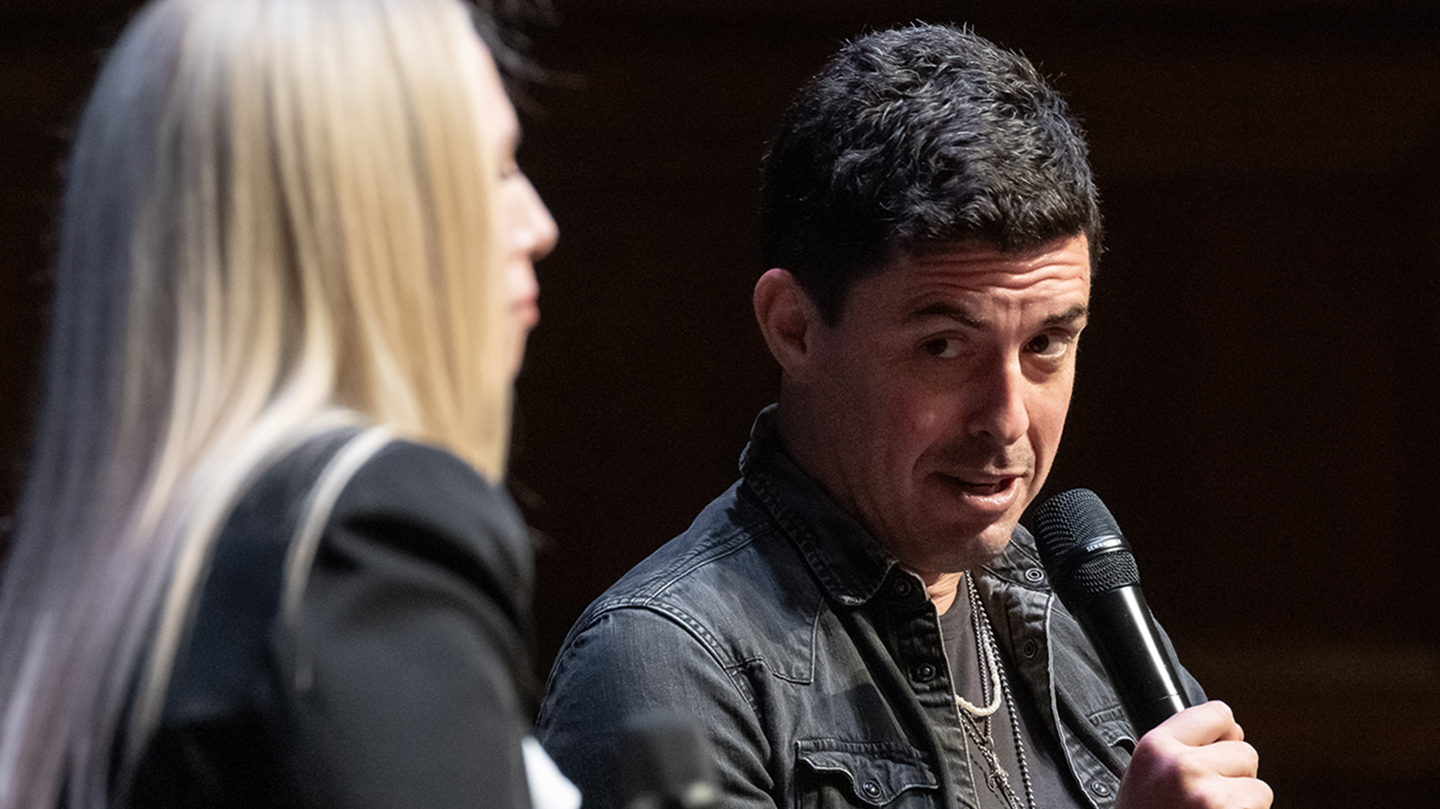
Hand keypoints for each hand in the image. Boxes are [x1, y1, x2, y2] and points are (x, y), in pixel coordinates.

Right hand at [1115, 701, 1272, 808]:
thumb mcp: (1143, 779)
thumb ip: (1175, 752)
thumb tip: (1231, 732)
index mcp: (1155, 749)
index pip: (1216, 713)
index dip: (1223, 735)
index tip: (1217, 750)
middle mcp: (1182, 767)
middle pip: (1245, 752)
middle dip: (1235, 776)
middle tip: (1206, 801)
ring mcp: (1210, 797)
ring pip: (1259, 787)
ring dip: (1244, 806)